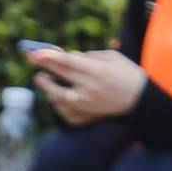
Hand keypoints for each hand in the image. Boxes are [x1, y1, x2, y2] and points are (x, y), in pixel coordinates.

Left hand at [31, 48, 146, 124]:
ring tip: (44, 79)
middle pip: (60, 78)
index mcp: (96, 71)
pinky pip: (65, 113)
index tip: (35, 53)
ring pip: (58, 98)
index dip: (49, 57)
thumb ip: (89, 56)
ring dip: (48, 88)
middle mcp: (88, 89)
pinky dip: (59, 104)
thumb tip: (69, 56)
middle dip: (44, 68)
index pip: (67, 63)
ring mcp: (86, 106)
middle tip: (32, 60)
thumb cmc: (126, 73)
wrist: (139, 100)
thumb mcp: (111, 57)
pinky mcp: (86, 117)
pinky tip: (56, 97)